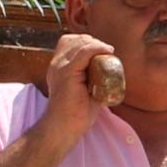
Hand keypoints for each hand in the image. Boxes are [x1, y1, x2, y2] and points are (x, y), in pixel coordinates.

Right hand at [35, 33, 122, 149]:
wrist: (64, 128)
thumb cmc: (76, 114)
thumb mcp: (84, 90)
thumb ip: (91, 80)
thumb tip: (110, 75)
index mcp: (57, 67)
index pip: (68, 42)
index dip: (85, 42)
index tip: (101, 51)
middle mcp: (56, 64)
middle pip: (75, 39)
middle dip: (93, 42)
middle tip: (107, 54)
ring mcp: (60, 67)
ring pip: (81, 43)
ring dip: (97, 45)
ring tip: (108, 53)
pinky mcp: (67, 72)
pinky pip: (84, 52)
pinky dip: (98, 48)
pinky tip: (108, 51)